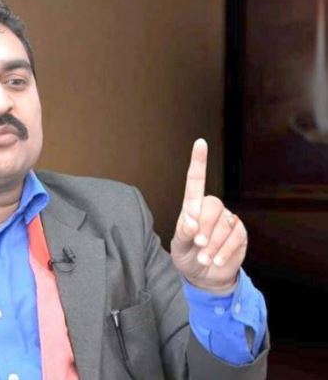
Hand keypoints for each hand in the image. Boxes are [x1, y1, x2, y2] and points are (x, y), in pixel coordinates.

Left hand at [170, 139, 247, 292]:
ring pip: (224, 224)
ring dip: (213, 245)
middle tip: (198, 245)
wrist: (204, 277)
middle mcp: (211, 210)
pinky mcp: (239, 233)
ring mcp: (227, 220)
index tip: (200, 142)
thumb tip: (191, 221)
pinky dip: (223, 251)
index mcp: (192, 208)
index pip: (196, 181)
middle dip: (205, 227)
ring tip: (204, 258)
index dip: (199, 162)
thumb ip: (183, 233)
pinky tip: (215, 260)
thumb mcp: (179, 247)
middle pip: (212, 205)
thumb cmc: (188, 257)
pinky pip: (235, 237)